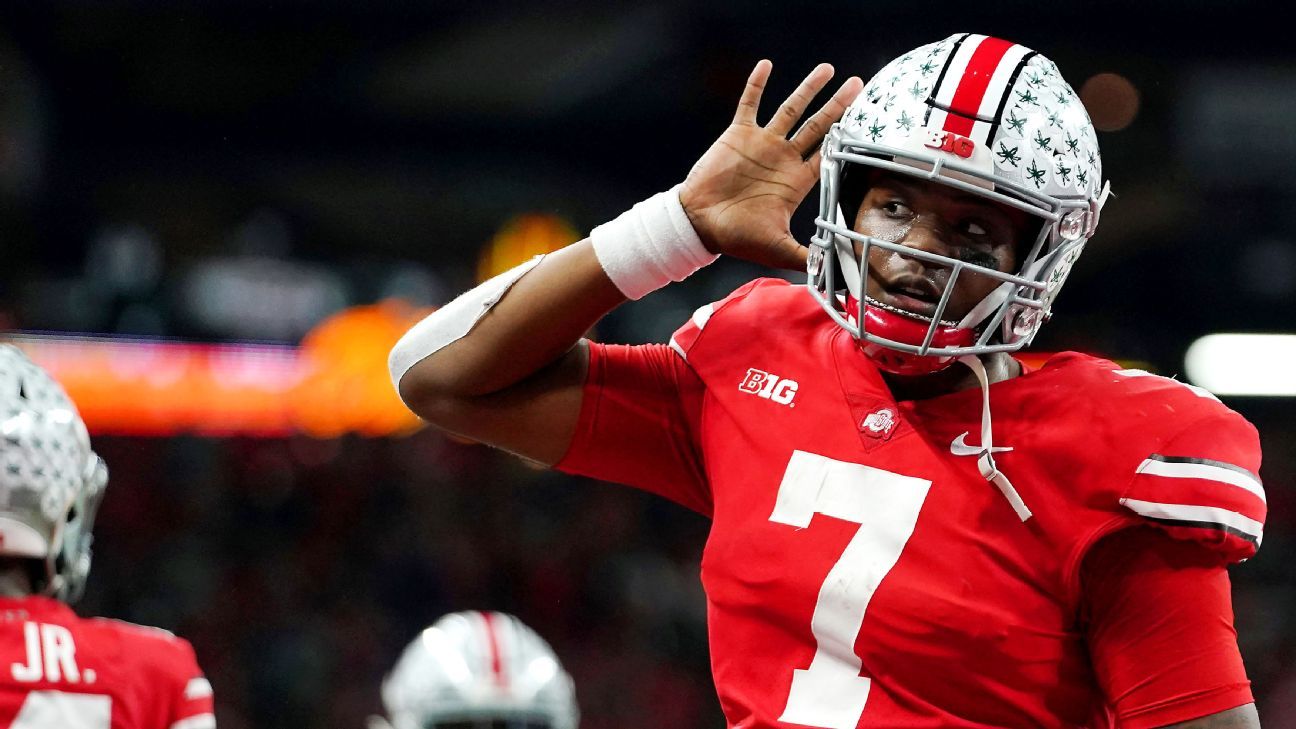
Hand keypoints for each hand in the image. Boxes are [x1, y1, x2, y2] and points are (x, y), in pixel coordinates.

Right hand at [680, 61, 861, 270]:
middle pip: (818, 126)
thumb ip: (805, 256)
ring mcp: (762, 144)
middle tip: (858, 84)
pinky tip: (767, 65)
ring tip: (827, 69)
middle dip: (838, 105)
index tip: (866, 122)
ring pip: (791, 109)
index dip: (847, 139)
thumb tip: (833, 276)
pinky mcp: (738, 134)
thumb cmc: (737, 238)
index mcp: (796, 182)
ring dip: (808, 89)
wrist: (699, 224)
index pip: (828, 155)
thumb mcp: (777, 248)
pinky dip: (757, 84)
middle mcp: (783, 158)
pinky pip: (750, 103)